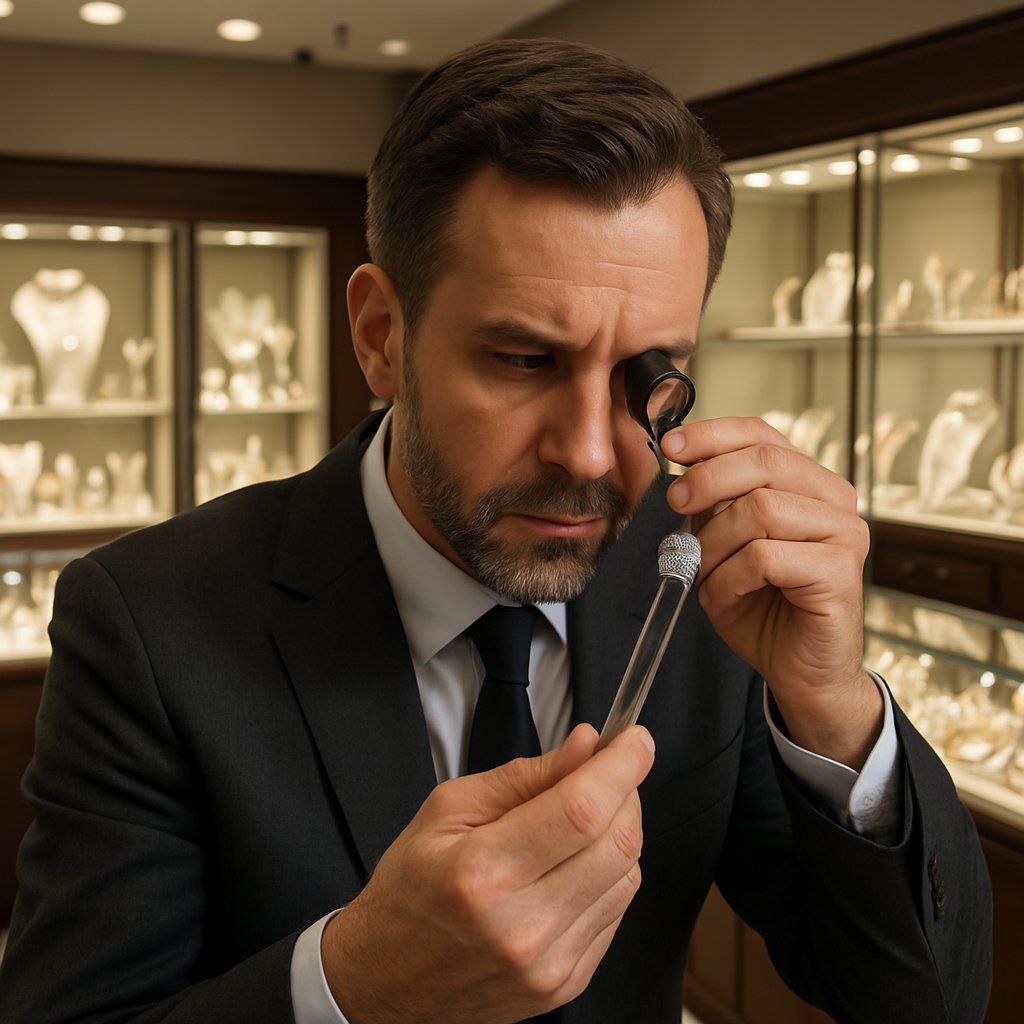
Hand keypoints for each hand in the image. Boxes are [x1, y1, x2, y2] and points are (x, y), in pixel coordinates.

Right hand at [321, 723, 654, 1023]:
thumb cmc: (410, 891)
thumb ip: (524, 777)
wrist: (385, 981)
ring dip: (621, 831)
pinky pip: (617, 913)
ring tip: (586, 817)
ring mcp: (549, 964)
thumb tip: (584, 748)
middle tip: (610, 770)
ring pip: (627, 877)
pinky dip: (610, 873)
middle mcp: (522, 926)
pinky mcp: (566, 985)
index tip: (634, 739)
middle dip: (627, 791)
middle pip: (617, 843)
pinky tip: (577, 861)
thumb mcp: (447, 810)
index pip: (582, 810)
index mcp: (482, 873)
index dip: (621, 766)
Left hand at [662, 416, 880, 766]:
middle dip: (707, 479)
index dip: (714, 434)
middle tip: (676, 503)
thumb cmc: (764, 608)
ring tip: (705, 574)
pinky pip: (764, 557)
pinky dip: (729, 577)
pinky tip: (724, 596)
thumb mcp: (725, 547)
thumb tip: (681, 475)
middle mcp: (834, 500)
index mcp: (808, 484)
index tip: (672, 445)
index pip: (763, 435)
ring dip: (715, 544)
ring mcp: (844, 534)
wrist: (799, 671)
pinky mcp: (840, 572)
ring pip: (761, 509)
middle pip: (764, 462)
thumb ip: (713, 510)